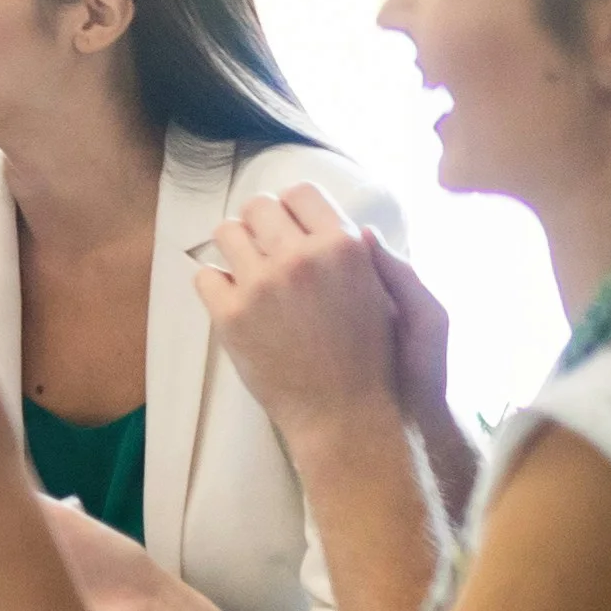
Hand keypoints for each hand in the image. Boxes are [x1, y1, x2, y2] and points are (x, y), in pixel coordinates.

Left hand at [193, 184, 406, 436]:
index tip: (293, 227)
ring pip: (226, 232)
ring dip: (237, 248)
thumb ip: (382, 260)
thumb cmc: (381, 362)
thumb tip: (357, 227)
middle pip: (258, 206)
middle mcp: (300, 259)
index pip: (301, 193)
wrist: (347, 418)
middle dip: (262, 223)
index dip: (295, 208)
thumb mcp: (405, 302)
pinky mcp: (230, 317)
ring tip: (250, 271)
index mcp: (343, 247)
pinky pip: (205, 275)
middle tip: (268, 249)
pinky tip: (236, 301)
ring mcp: (261, 286)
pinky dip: (217, 285)